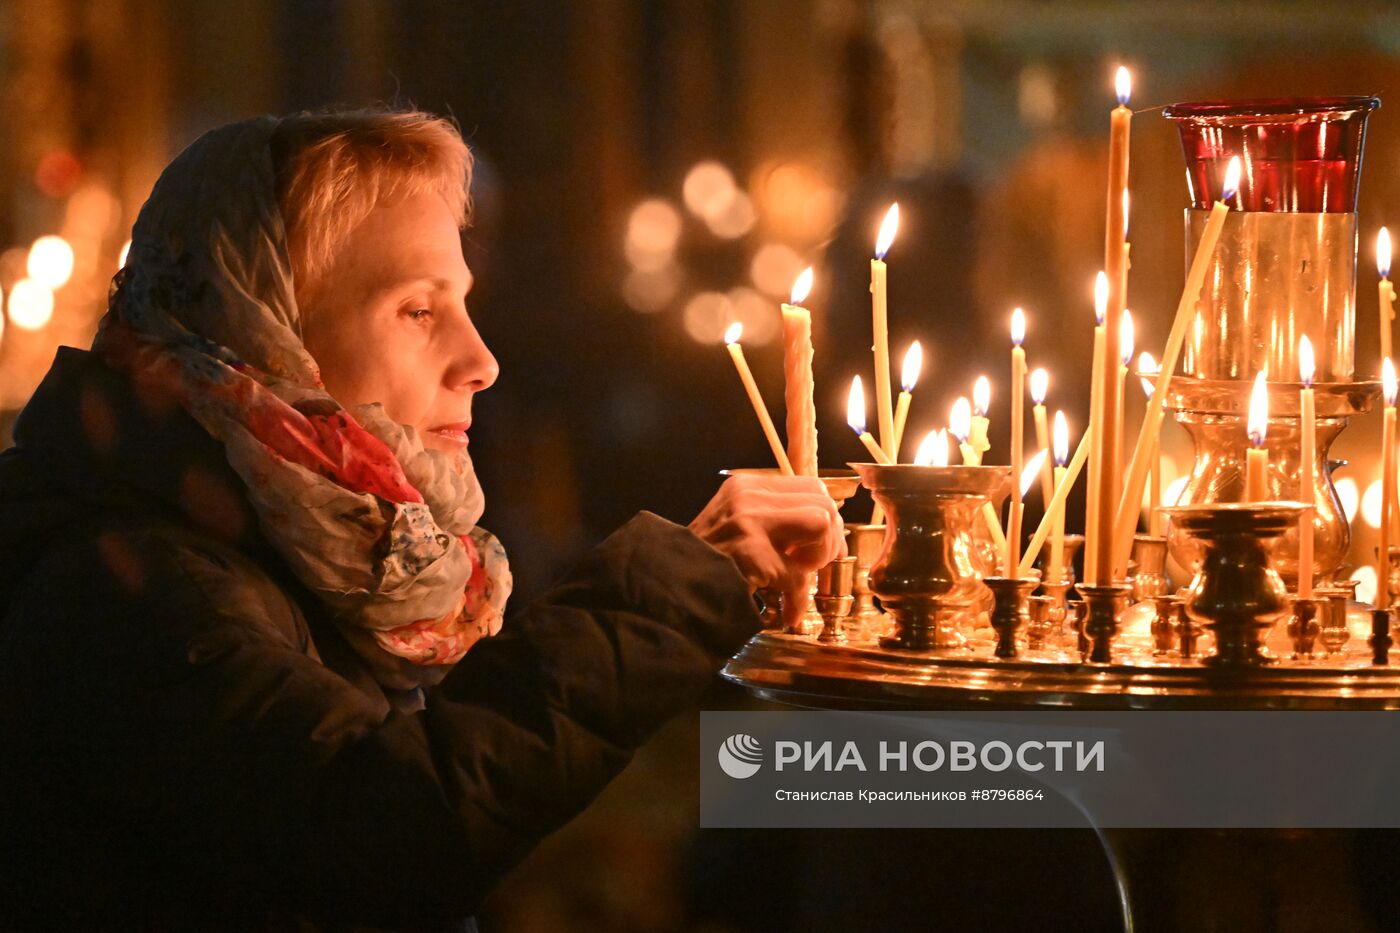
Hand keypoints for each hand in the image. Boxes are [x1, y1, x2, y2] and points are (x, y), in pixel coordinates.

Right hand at [688, 473, 844, 628]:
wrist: (669, 585)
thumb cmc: (706, 561)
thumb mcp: (737, 525)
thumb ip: (774, 521)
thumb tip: (824, 529)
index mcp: (747, 486)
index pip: (811, 487)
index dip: (826, 518)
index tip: (819, 546)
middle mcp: (749, 495)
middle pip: (822, 502)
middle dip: (829, 538)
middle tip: (813, 565)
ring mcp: (749, 520)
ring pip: (820, 523)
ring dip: (818, 558)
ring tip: (798, 578)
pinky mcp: (750, 551)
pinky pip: (798, 573)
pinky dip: (798, 598)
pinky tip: (788, 611)